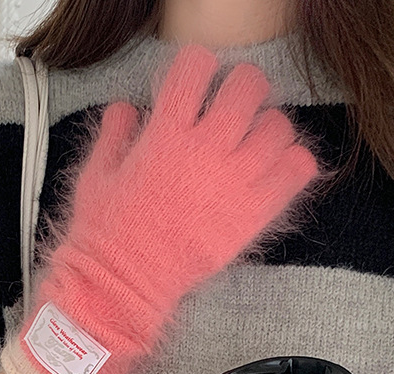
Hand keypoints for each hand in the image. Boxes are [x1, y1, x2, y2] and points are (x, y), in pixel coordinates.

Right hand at [2, 42, 321, 373]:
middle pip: (248, 86)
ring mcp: (232, 182)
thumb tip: (127, 109)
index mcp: (164, 134)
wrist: (122, 287)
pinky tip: (278, 170)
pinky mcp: (252, 215)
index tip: (196, 86)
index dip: (199, 68)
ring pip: (278, 126)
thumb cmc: (104, 235)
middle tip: (236, 107)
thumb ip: (115, 135)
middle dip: (244, 88)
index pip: (196, 66)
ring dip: (270, 127)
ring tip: (257, 143)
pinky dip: (294, 164)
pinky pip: (296, 172)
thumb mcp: (97, 175)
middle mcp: (203, 150)